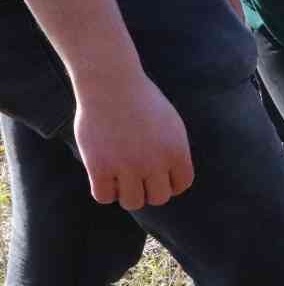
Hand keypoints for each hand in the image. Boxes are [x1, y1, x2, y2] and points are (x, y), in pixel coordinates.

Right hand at [76, 74, 193, 210]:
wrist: (111, 83)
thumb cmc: (141, 100)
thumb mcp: (171, 123)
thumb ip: (173, 150)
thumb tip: (171, 179)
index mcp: (176, 150)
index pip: (181, 185)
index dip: (169, 183)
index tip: (157, 175)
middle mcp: (155, 162)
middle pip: (158, 198)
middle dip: (149, 190)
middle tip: (137, 176)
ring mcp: (127, 166)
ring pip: (132, 202)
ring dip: (126, 193)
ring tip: (120, 177)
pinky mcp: (99, 166)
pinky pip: (104, 196)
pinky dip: (104, 191)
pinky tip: (103, 176)